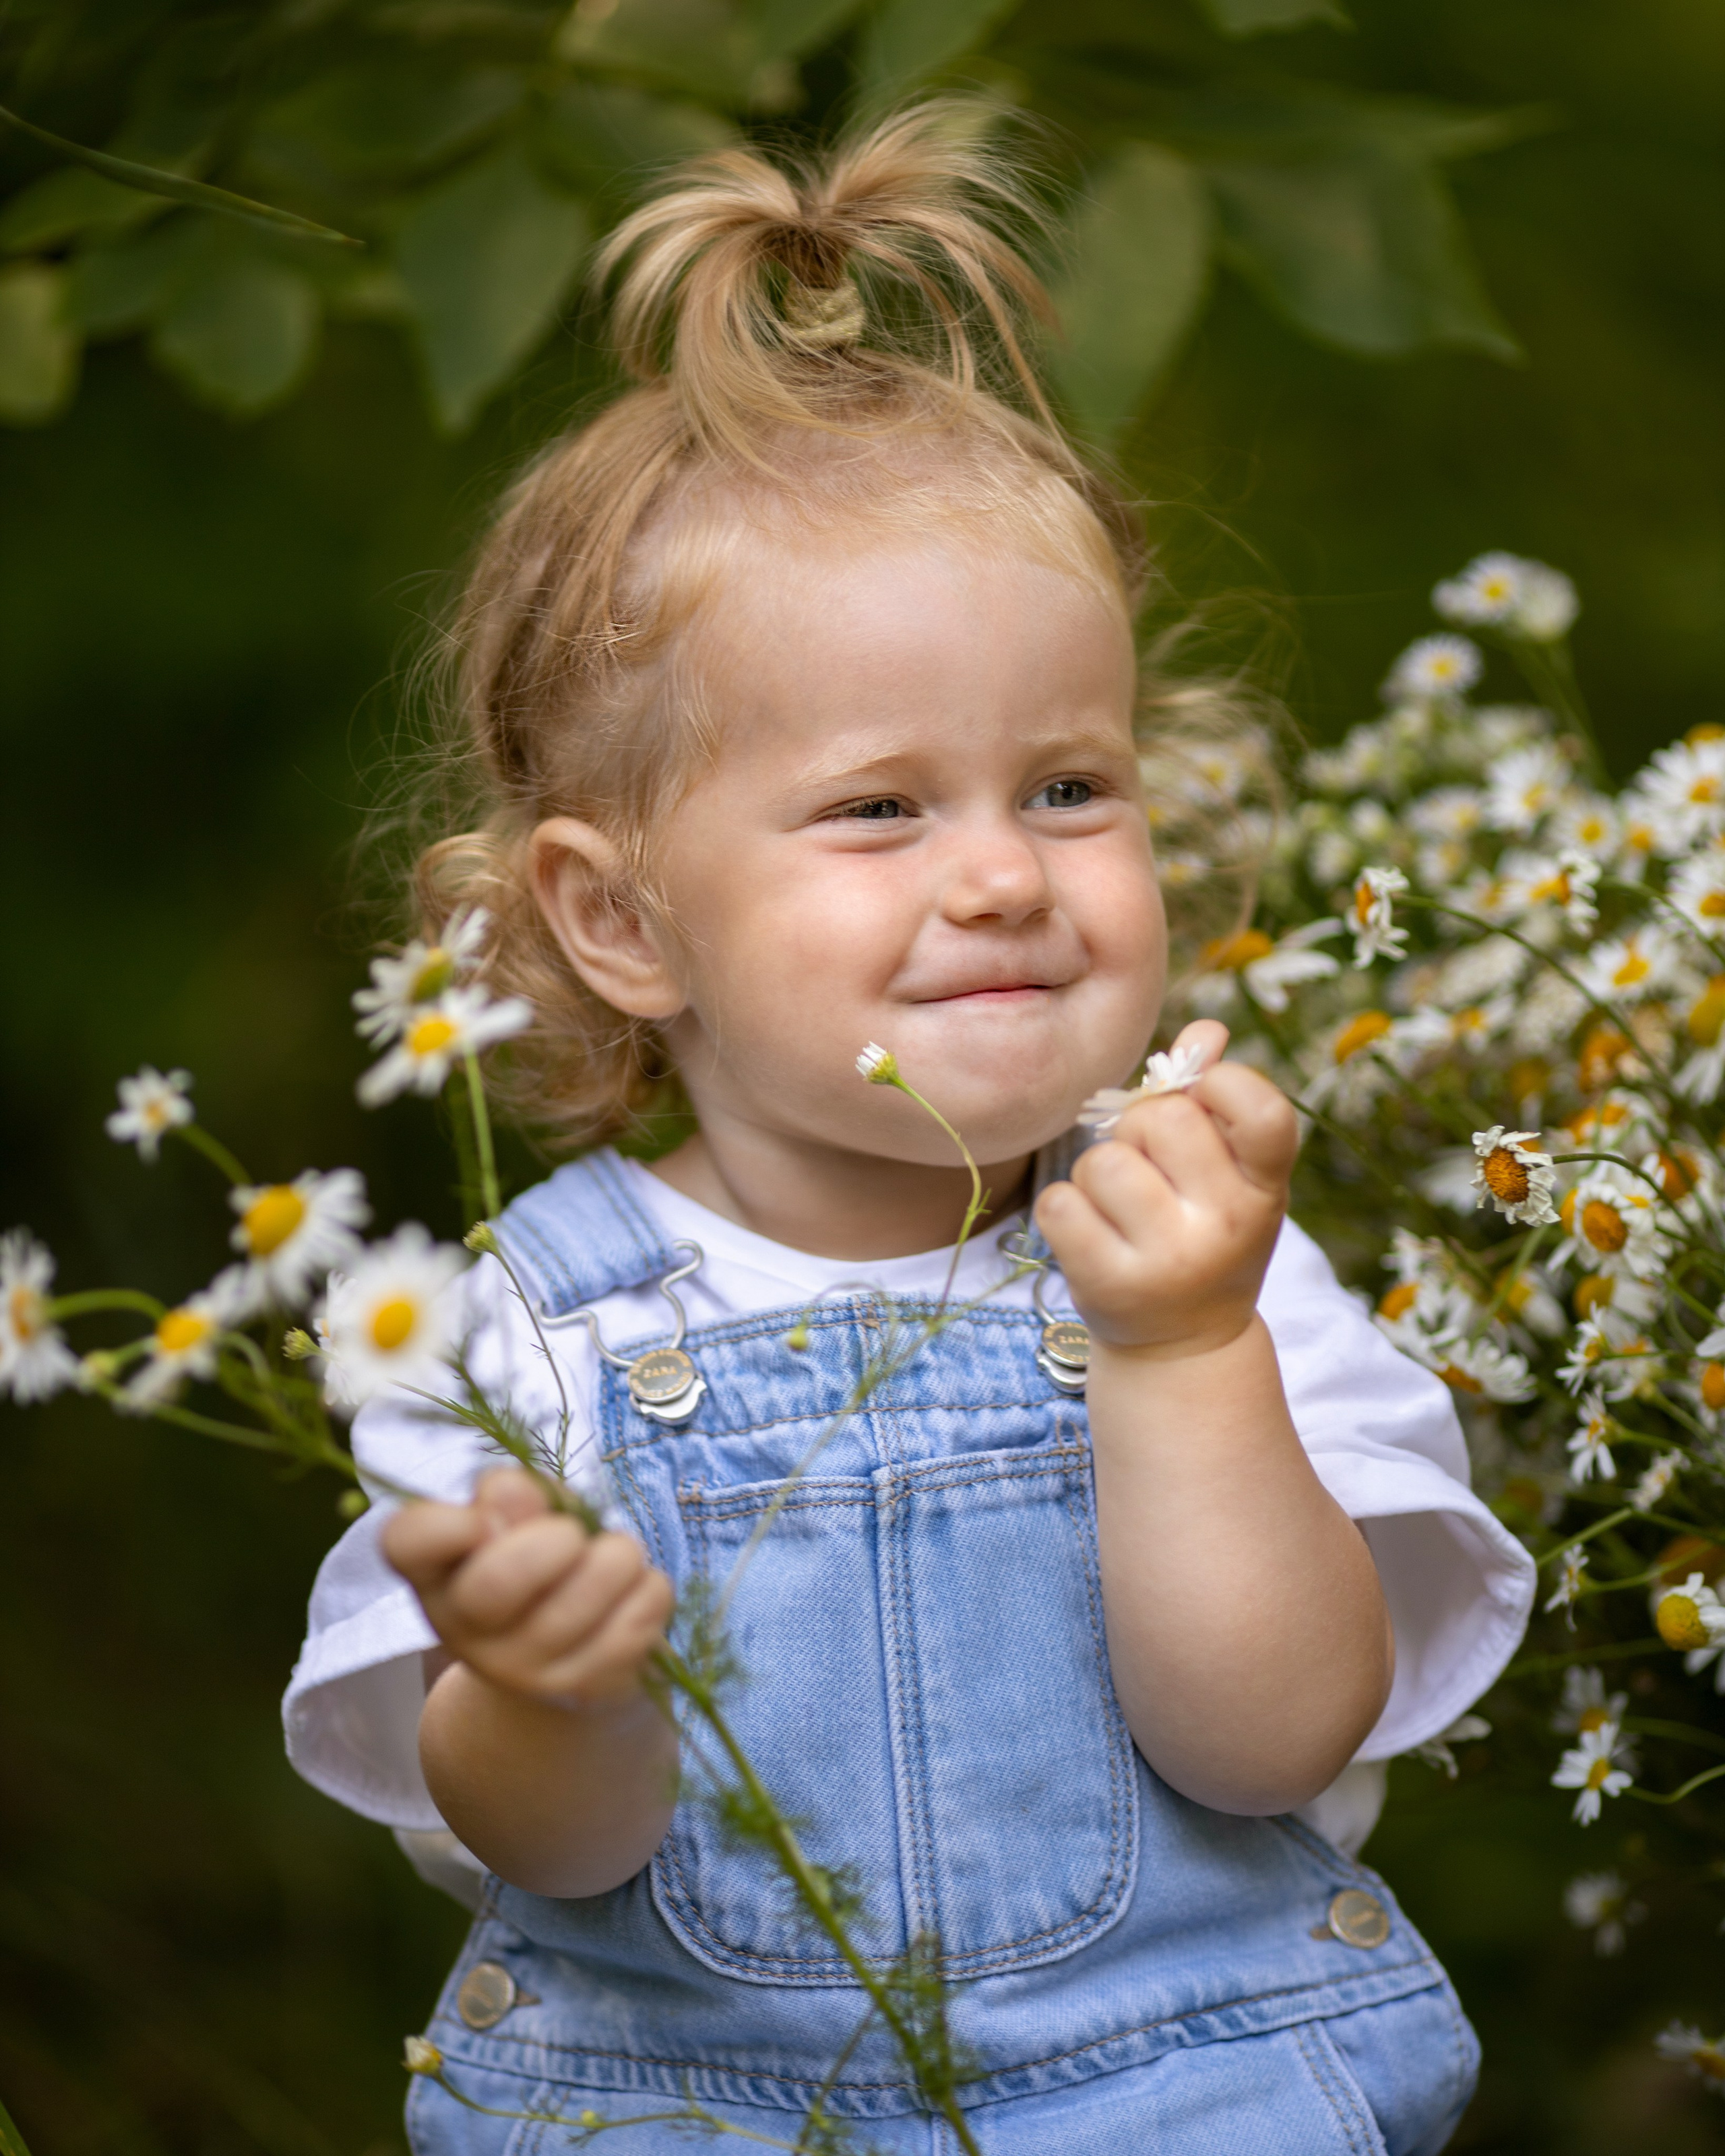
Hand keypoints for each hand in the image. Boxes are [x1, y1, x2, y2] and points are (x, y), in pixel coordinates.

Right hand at [380, 1467, 674, 1708]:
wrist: (563, 1674)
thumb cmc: (537, 1567)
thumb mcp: (515, 1522)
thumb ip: (513, 1495)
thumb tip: (513, 1492)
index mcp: (434, 1573)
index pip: (406, 1541)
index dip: (449, 1523)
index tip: (486, 1520)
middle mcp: (465, 1630)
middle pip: (497, 1580)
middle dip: (556, 1539)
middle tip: (571, 1537)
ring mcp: (525, 1671)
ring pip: (591, 1587)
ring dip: (618, 1556)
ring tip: (613, 1560)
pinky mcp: (588, 1689)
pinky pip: (640, 1613)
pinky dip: (649, 1589)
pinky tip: (631, 1595)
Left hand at [1036, 1021, 1297, 1360]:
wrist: (1182, 1346)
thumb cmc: (1202, 1233)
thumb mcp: (1230, 1177)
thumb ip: (1216, 1102)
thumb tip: (1206, 1030)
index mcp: (1265, 1189)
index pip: (1263, 1110)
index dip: (1223, 1084)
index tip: (1204, 1101)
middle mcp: (1226, 1226)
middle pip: (1162, 1118)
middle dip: (1140, 1128)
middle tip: (1149, 1166)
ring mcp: (1167, 1259)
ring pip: (1102, 1160)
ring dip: (1097, 1172)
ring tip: (1118, 1205)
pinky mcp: (1108, 1283)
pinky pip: (1060, 1201)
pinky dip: (1064, 1208)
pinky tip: (1091, 1233)